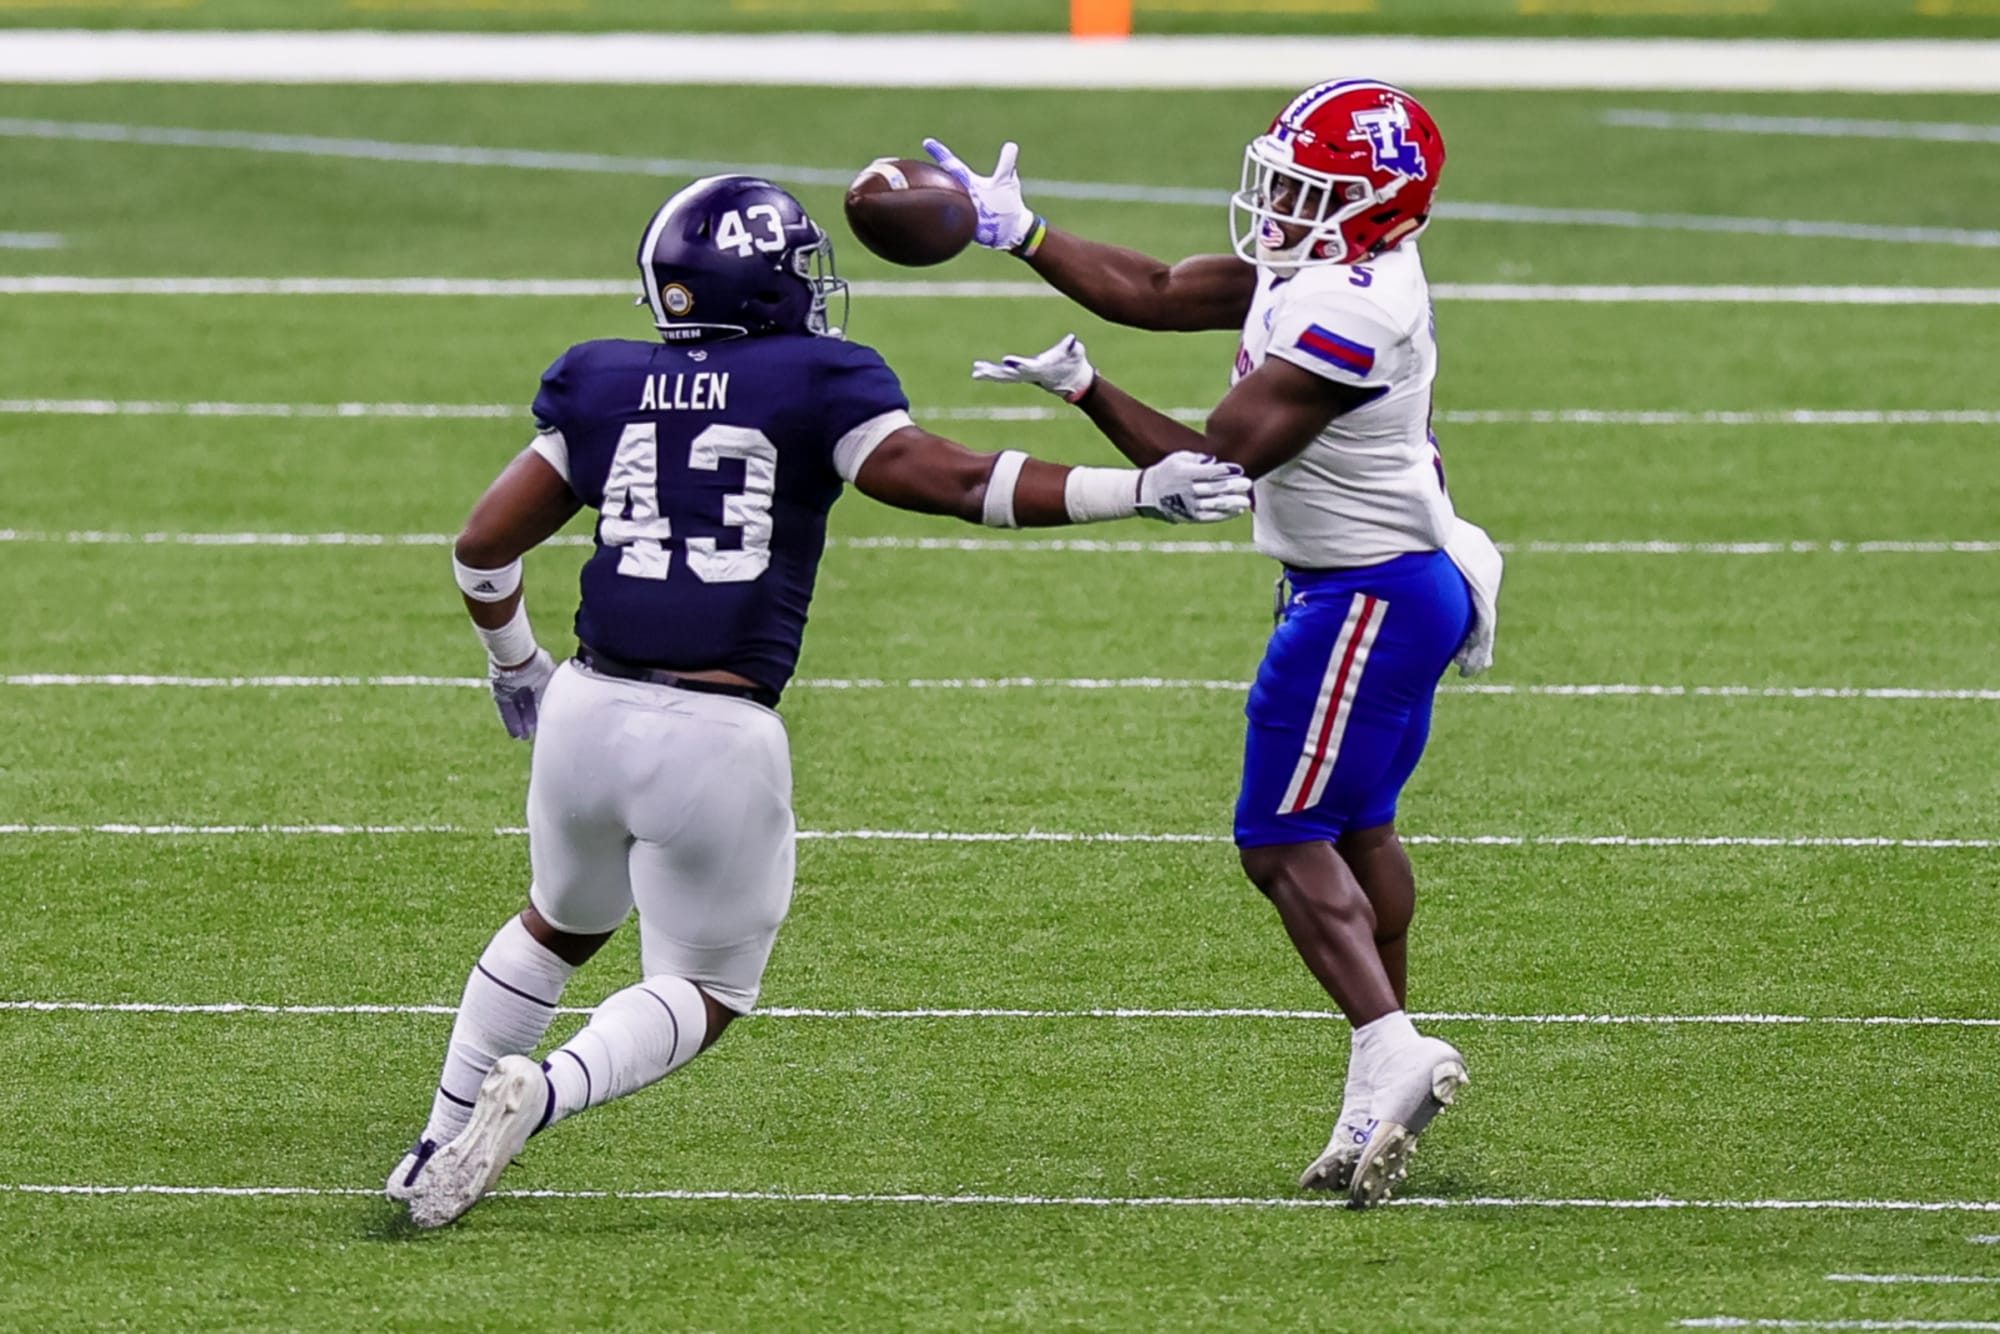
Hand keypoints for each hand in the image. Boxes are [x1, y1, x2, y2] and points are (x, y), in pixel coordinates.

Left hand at [489, 647, 555, 739]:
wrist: (518, 658)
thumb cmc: (539, 666)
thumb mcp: (551, 683)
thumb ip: (552, 696)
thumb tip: (556, 711)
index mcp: (538, 675)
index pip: (540, 697)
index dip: (543, 711)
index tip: (546, 723)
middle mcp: (524, 681)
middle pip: (528, 704)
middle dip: (531, 719)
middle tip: (534, 734)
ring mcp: (511, 687)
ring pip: (516, 709)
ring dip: (520, 723)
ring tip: (524, 738)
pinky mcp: (499, 692)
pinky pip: (505, 709)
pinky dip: (510, 721)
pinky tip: (515, 733)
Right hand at [923, 137, 1034, 250]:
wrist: (1013, 228)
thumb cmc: (1009, 201)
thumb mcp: (1007, 181)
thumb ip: (1006, 164)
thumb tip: (1011, 145)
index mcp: (970, 182)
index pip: (952, 165)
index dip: (940, 153)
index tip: (927, 141)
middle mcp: (963, 195)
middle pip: (943, 184)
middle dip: (929, 178)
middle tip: (910, 168)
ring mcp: (962, 211)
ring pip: (943, 204)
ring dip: (935, 199)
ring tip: (919, 191)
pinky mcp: (966, 227)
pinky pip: (954, 224)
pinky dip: (948, 222)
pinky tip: (938, 223)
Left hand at [971, 333, 1094, 402]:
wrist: (1075, 381)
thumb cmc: (1076, 363)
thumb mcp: (1077, 353)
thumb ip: (1073, 348)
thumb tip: (1072, 341)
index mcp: (1042, 369)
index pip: (1028, 367)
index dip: (1018, 363)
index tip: (1006, 360)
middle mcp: (1030, 374)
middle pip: (1009, 374)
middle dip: (994, 372)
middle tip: (979, 370)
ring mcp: (1026, 375)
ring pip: (1004, 375)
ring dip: (989, 372)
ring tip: (975, 371)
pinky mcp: (1023, 374)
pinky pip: (1004, 374)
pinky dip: (992, 372)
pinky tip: (980, 368)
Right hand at [1137, 452, 1251, 523]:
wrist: (1147, 493)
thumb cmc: (1166, 471)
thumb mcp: (1178, 458)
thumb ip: (1197, 458)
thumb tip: (1214, 461)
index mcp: (1186, 473)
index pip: (1210, 472)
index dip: (1226, 471)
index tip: (1239, 469)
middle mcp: (1188, 490)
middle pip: (1215, 488)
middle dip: (1233, 486)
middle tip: (1248, 483)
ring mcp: (1190, 505)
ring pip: (1215, 504)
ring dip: (1232, 502)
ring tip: (1246, 500)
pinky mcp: (1191, 516)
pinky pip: (1211, 516)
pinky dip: (1225, 514)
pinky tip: (1237, 510)